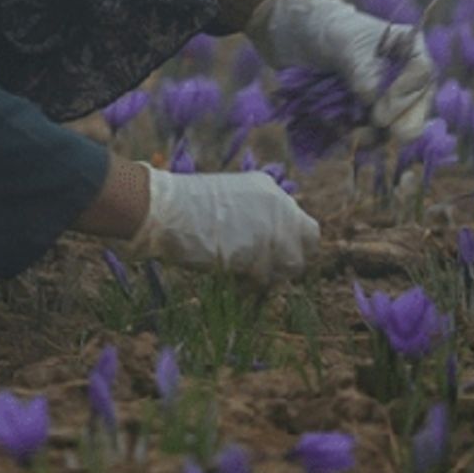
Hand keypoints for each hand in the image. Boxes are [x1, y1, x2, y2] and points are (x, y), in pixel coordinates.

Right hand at [121, 163, 319, 280]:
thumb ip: (252, 219)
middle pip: (309, 242)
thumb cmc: (182, 208)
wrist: (164, 210)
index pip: (299, 222)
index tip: (266, 251)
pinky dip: (252, 284)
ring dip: (270, 273)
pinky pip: (268, 278)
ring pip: (293, 264)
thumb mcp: (227, 203)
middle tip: (261, 267)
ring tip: (241, 273)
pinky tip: (231, 277)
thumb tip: (264, 246)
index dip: (287, 241)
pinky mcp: (264, 251)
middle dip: (290, 257)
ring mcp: (275, 227)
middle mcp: (280, 204)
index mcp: (267, 188)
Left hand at [245, 0, 436, 144]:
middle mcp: (404, 79)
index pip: (422, 76)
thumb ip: (362, 69)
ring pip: (393, 130)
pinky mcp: (363, 115)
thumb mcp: (344, 43)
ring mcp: (384, 100)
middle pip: (416, 110)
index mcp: (409, 51)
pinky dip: (356, 138)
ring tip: (351, 134)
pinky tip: (338, 133)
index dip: (405, 96)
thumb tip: (372, 100)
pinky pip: (369, 136)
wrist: (293, 34)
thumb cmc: (325, 28)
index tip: (380, 111)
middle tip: (376, 129)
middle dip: (399, 126)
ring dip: (374, 137)